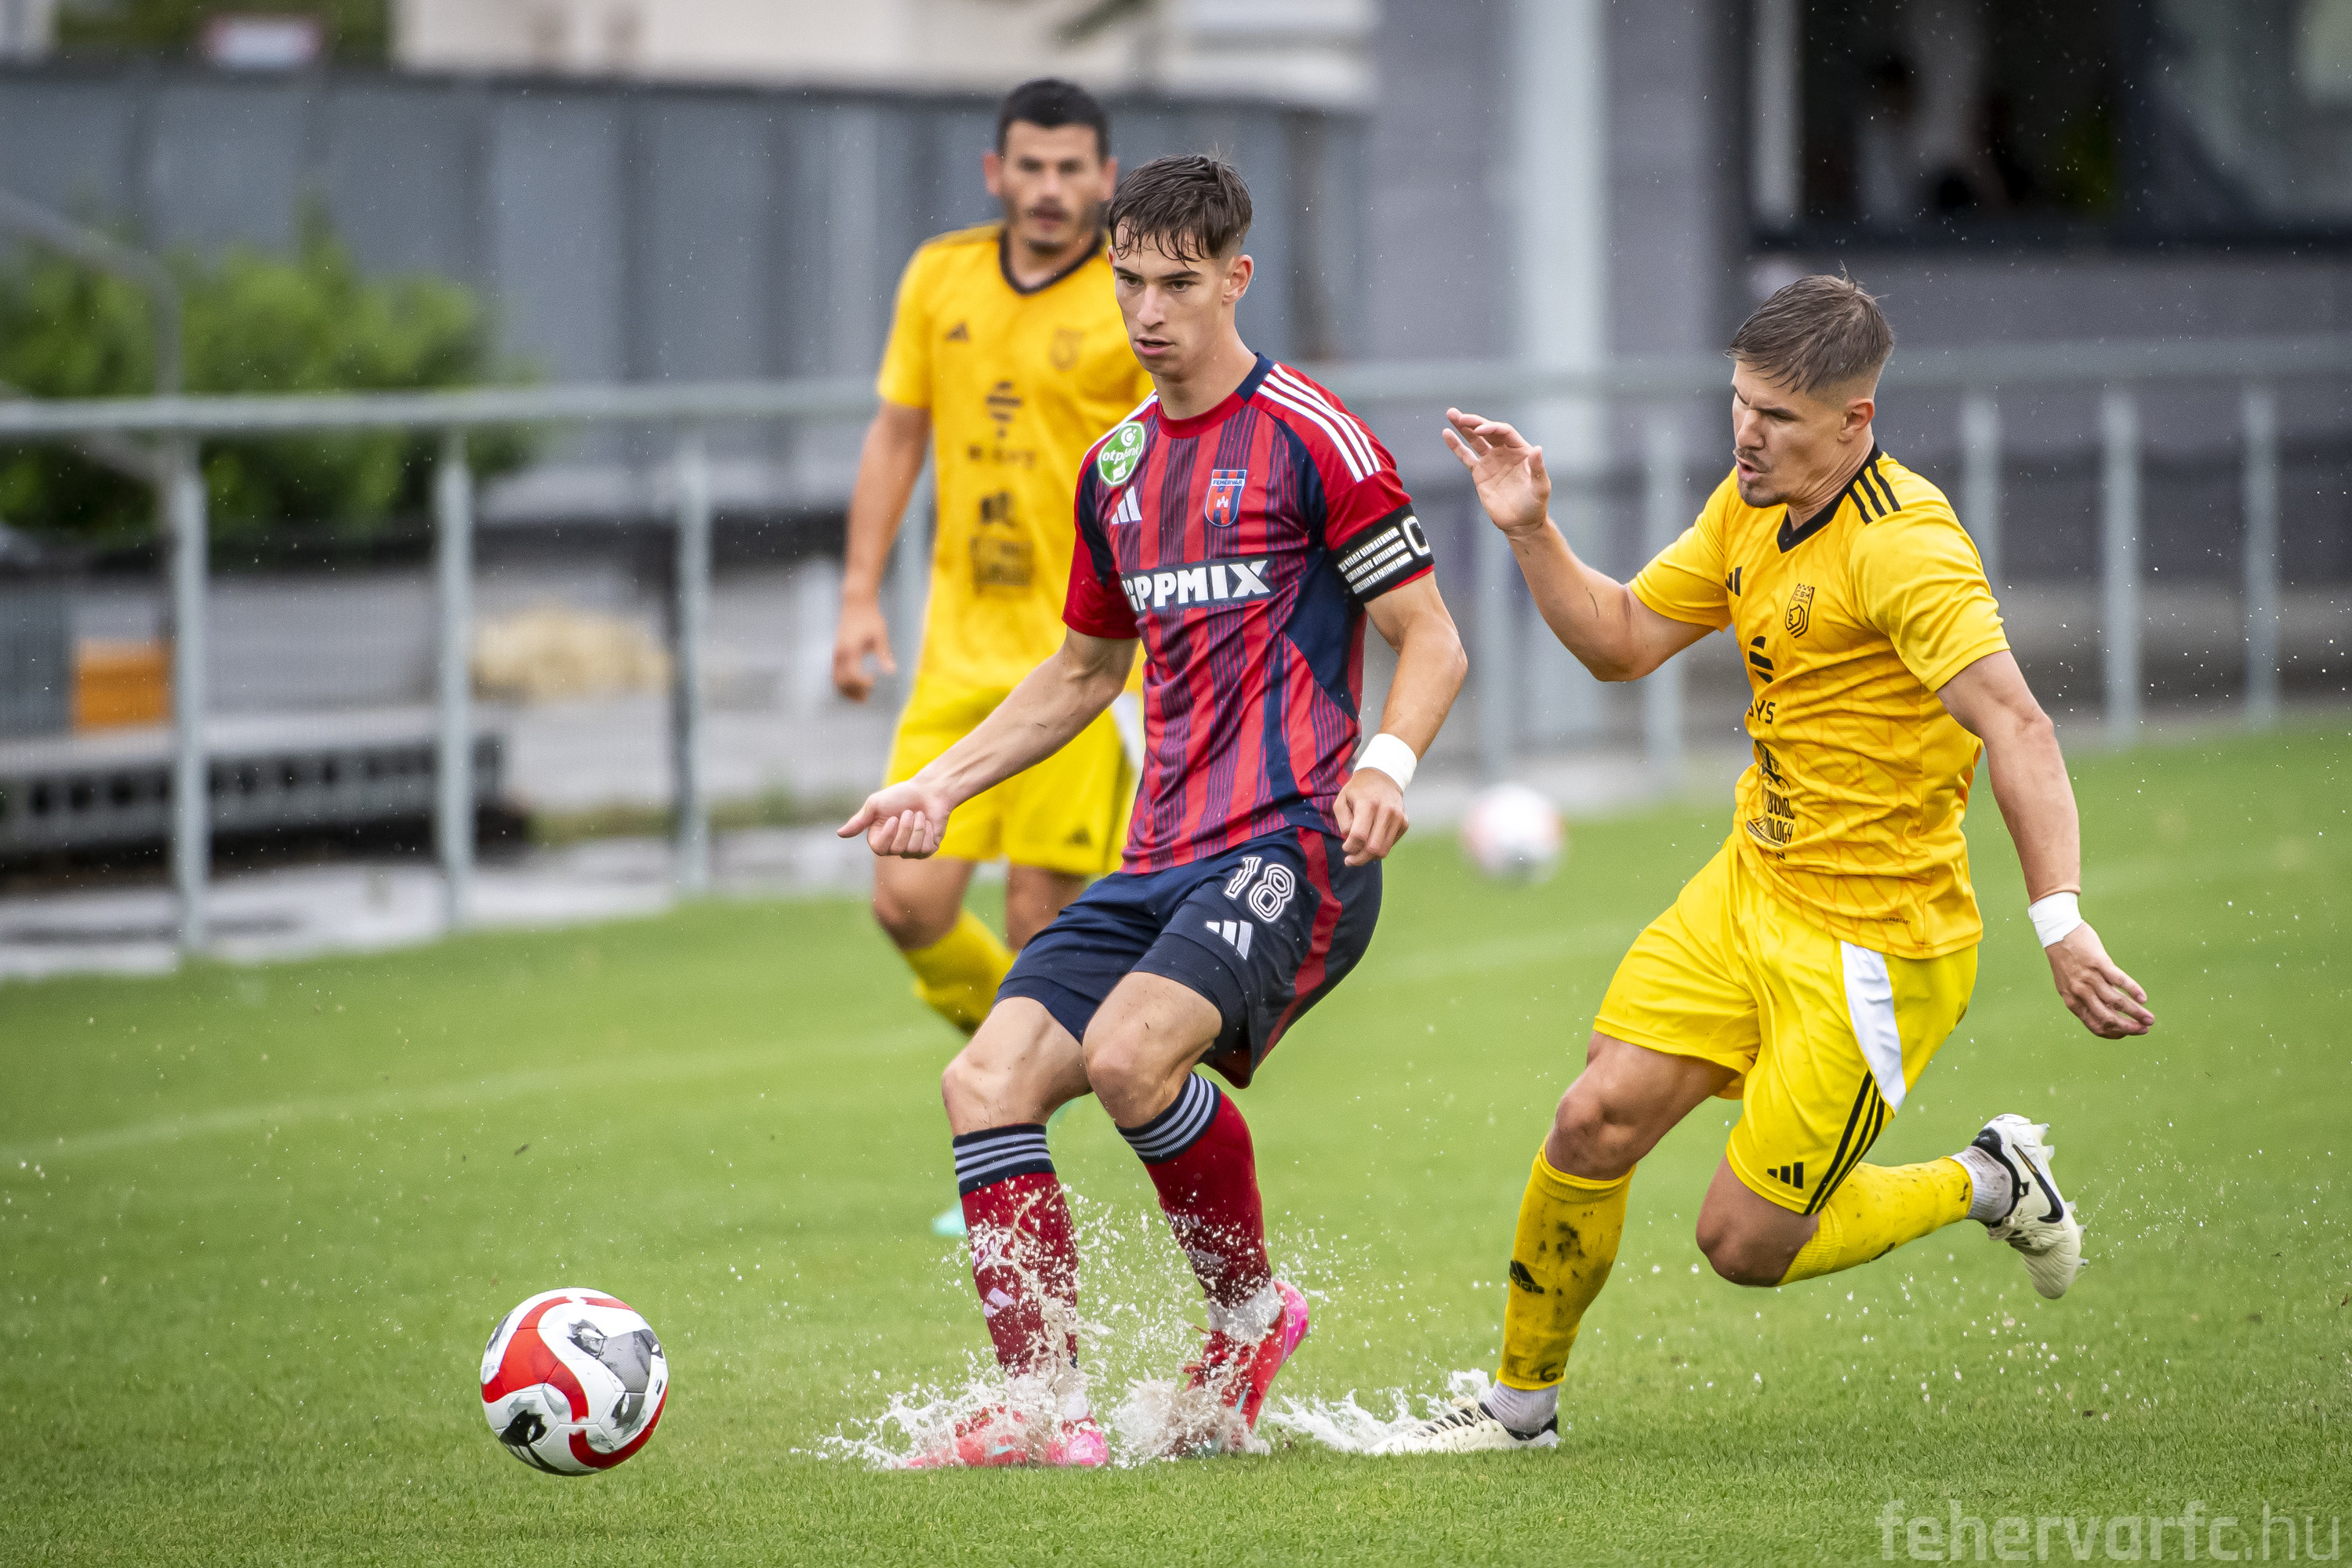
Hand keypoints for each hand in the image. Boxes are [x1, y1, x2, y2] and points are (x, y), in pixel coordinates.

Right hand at [832, 595, 895, 701]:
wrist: (855, 603)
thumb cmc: (870, 617)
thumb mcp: (880, 634)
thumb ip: (884, 654)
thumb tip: (891, 672)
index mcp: (850, 649)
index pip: (852, 674)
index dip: (861, 683)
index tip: (873, 683)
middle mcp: (839, 653)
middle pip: (840, 681)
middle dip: (852, 692)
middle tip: (866, 698)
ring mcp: (835, 653)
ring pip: (836, 679)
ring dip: (847, 689)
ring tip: (861, 696)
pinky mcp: (836, 652)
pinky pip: (835, 673)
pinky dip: (844, 682)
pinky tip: (855, 685)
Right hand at [838, 777, 955, 857]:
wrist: (929, 791)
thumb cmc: (901, 795)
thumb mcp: (875, 805)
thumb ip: (858, 821)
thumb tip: (839, 834)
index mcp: (879, 837)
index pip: (879, 849)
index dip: (887, 835)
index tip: (893, 818)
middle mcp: (894, 846)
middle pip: (897, 849)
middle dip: (905, 827)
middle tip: (909, 811)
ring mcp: (911, 850)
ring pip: (912, 850)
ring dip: (917, 828)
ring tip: (919, 814)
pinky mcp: (928, 849)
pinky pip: (926, 849)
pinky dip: (928, 831)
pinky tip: (928, 822)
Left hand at [1334, 765, 1408, 866]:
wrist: (1383, 776)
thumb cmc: (1358, 790)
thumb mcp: (1342, 799)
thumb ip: (1343, 821)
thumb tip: (1350, 840)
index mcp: (1368, 804)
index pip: (1359, 836)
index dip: (1350, 847)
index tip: (1345, 848)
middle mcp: (1386, 811)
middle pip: (1373, 848)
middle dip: (1359, 859)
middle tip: (1350, 860)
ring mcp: (1398, 817)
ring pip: (1384, 850)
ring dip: (1369, 857)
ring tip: (1360, 854)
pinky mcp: (1405, 822)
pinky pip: (1391, 844)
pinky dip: (1380, 848)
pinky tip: (1371, 841)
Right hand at [1442, 408, 1551, 539]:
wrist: (1521, 523)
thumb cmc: (1535, 505)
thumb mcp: (1540, 486)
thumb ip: (1538, 467)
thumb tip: (1537, 449)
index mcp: (1521, 451)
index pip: (1504, 432)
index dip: (1492, 428)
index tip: (1479, 430)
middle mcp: (1505, 452)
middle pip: (1488, 432)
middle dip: (1474, 422)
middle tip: (1460, 416)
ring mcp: (1491, 462)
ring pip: (1475, 440)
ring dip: (1463, 427)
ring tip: (1451, 415)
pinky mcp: (1479, 473)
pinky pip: (1466, 457)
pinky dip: (1456, 446)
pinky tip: (1447, 435)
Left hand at [2046, 924, 2153, 1037]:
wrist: (2057, 932)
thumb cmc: (2065, 960)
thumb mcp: (2069, 985)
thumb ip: (2085, 999)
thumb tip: (2109, 1013)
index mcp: (2072, 1001)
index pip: (2095, 1026)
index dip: (2115, 1033)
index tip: (2128, 1033)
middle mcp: (2080, 992)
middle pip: (2108, 1018)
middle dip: (2129, 1027)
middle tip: (2145, 1029)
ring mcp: (2089, 978)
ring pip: (2116, 1002)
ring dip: (2136, 1012)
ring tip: (2150, 1018)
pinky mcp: (2099, 963)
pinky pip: (2119, 980)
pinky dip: (2133, 990)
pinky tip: (2143, 998)